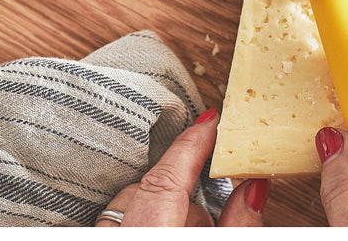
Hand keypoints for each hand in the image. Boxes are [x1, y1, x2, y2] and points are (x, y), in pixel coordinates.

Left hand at [95, 108, 269, 225]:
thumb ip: (238, 223)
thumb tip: (254, 188)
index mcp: (152, 228)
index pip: (172, 171)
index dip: (195, 141)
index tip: (214, 119)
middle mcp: (119, 228)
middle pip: (154, 188)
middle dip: (186, 196)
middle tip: (214, 221)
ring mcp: (101, 232)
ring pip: (133, 205)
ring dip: (163, 213)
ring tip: (191, 232)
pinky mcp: (93, 237)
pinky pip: (117, 220)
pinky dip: (140, 221)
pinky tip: (160, 231)